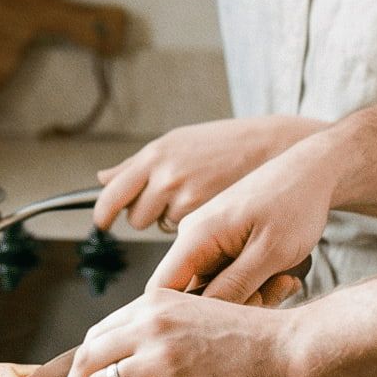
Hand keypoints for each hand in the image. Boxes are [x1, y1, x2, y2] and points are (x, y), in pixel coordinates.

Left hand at [62, 289, 306, 376]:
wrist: (291, 349)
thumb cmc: (253, 338)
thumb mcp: (197, 316)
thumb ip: (162, 332)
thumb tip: (129, 364)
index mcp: (155, 303)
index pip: (97, 335)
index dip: (79, 367)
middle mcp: (152, 326)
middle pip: (87, 360)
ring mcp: (164, 360)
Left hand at [92, 116, 322, 232]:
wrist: (275, 146)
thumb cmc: (224, 144)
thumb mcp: (178, 142)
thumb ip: (137, 165)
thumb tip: (101, 178)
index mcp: (156, 154)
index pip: (114, 192)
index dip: (104, 213)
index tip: (102, 223)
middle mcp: (166, 175)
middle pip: (137, 217)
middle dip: (148, 215)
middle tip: (171, 204)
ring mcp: (187, 196)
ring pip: (163, 227)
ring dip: (173, 221)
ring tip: (197, 200)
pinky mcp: (207, 215)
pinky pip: (186, 234)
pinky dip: (195, 227)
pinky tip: (210, 208)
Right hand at [147, 133, 341, 302]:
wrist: (313, 171)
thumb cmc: (296, 205)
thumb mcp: (270, 252)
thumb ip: (233, 287)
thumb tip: (199, 318)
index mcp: (197, 235)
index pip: (161, 289)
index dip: (183, 318)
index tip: (225, 325)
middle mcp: (194, 236)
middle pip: (192, 294)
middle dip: (232, 307)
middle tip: (275, 295)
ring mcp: (208, 238)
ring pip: (214, 288)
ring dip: (249, 296)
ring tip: (287, 282)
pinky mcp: (223, 242)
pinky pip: (227, 276)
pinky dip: (254, 284)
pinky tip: (283, 276)